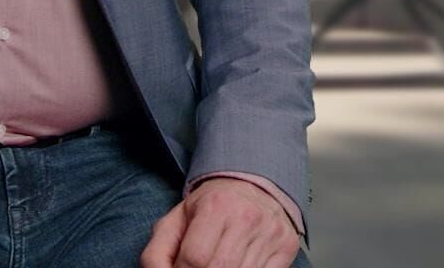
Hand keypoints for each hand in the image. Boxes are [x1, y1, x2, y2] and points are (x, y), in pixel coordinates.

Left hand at [140, 177, 299, 267]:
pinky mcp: (286, 248)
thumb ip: (157, 252)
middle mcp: (247, 218)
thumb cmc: (213, 205)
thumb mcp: (176, 219)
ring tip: (214, 264)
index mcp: (215, 206)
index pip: (195, 258)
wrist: (255, 184)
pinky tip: (236, 266)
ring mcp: (270, 234)